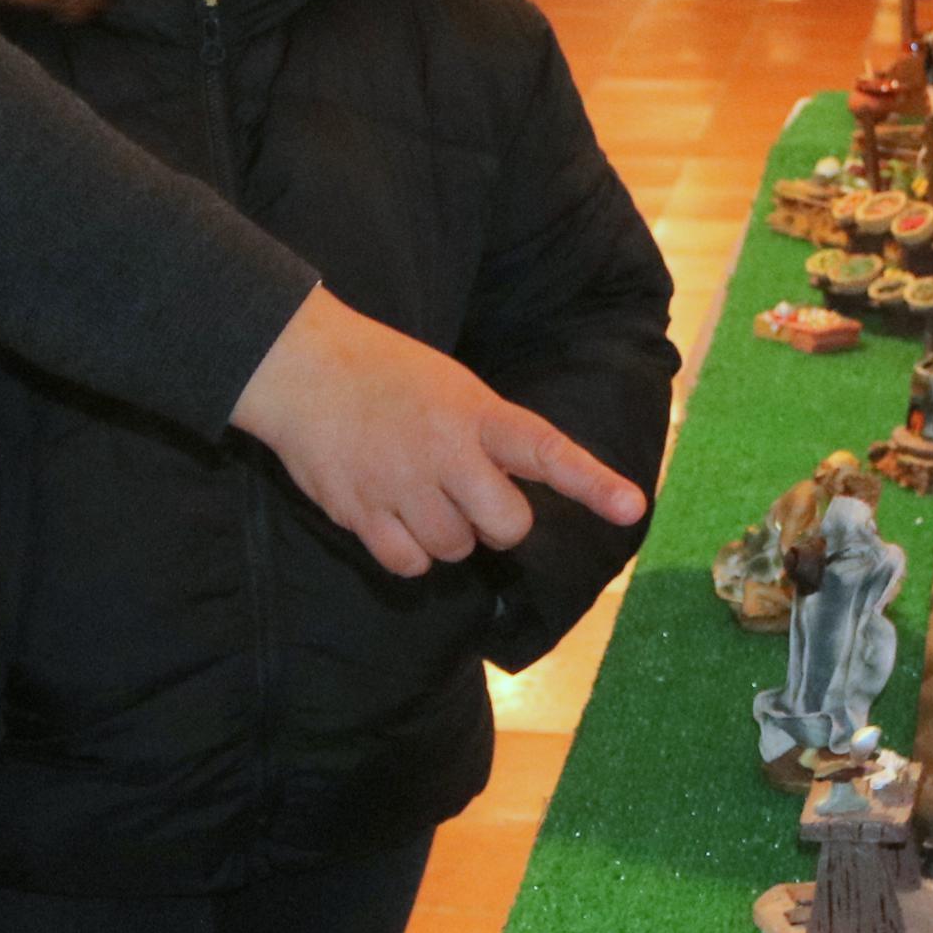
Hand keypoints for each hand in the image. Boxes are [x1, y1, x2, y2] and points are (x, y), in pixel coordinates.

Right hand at [228, 288, 643, 575]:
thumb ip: (488, 435)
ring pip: (455, 550)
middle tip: (471, 497)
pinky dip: (410, 554)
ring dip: (447, 535)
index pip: (544, 449)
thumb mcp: (452, 386)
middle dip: (497, 523)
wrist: (300, 367)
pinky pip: (409, 564)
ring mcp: (401, 485)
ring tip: (419, 494)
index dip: (591, 481)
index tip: (631, 507)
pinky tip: (395, 520)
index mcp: (474, 413)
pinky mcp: (360, 511)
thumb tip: (513, 489)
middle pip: (505, 527)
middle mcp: (444, 452)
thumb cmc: (384, 375)